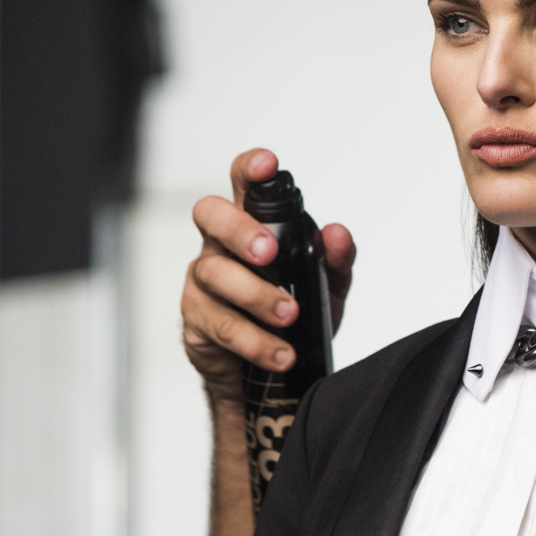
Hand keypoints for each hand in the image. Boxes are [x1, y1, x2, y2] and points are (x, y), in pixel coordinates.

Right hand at [180, 148, 354, 404]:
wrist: (273, 371)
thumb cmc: (293, 310)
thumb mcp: (326, 285)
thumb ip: (337, 259)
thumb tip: (338, 234)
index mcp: (252, 226)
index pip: (244, 185)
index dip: (250, 169)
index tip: (267, 163)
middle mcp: (220, 246)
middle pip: (210, 216)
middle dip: (239, 229)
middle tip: (269, 252)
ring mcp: (203, 282)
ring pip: (215, 274)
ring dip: (256, 295)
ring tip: (290, 314)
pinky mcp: (197, 322)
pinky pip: (219, 325)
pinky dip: (255, 340)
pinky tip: (280, 352)